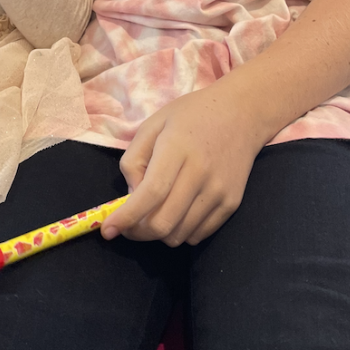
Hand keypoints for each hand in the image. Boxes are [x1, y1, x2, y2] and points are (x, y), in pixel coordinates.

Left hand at [100, 77, 265, 246]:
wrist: (241, 114)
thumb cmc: (191, 115)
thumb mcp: (154, 124)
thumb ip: (134, 159)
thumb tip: (131, 198)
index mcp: (177, 148)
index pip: (151, 193)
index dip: (127, 217)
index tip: (108, 230)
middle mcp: (201, 173)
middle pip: (163, 222)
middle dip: (138, 232)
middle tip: (128, 224)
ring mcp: (219, 191)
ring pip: (179, 235)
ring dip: (159, 233)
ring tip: (154, 213)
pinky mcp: (232, 204)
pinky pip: (198, 235)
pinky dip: (180, 231)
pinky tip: (177, 211)